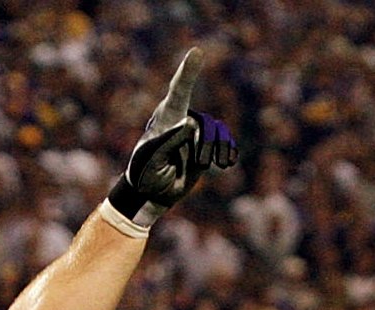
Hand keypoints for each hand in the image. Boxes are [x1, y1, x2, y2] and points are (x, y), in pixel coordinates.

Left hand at [104, 48, 238, 232]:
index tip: (197, 52)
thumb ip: (168, 141)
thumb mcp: (151, 160)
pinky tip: (223, 165)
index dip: (188, 72)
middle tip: (194, 164)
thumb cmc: (146, 174)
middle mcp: (183, 119)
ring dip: (213, 153)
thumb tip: (189, 123)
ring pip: (217, 133)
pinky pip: (226, 143)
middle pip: (205, 124)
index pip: (178, 91)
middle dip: (203, 147)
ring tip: (203, 166)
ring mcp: (196, 132)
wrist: (153, 191)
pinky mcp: (206, 146)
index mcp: (166, 119)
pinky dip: (227, 154)